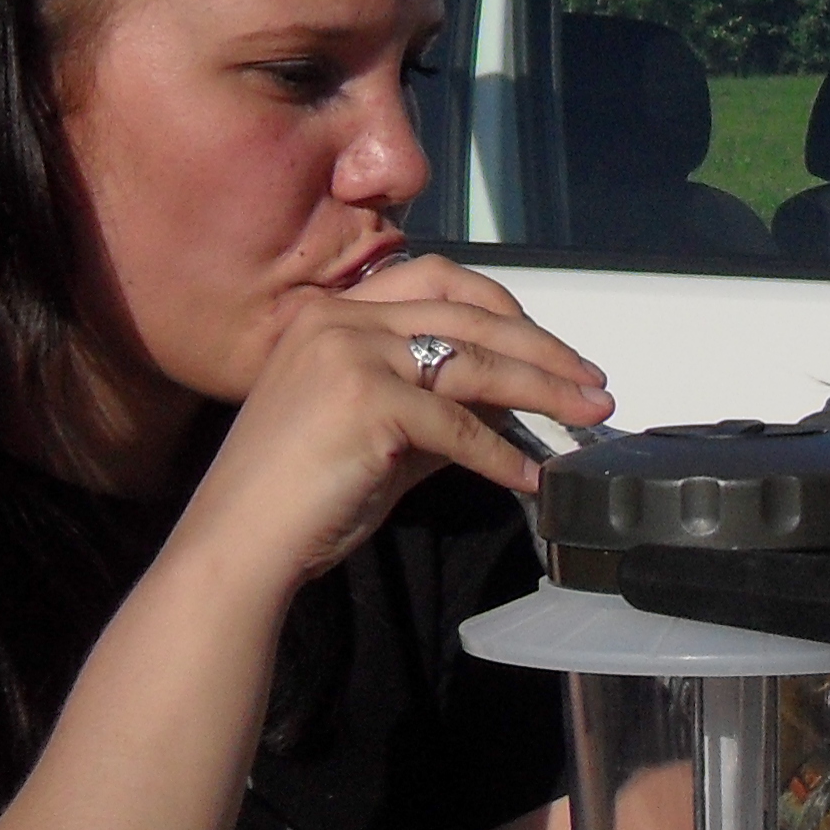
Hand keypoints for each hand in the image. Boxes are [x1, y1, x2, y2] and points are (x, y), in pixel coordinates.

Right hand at [174, 256, 611, 589]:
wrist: (236, 547)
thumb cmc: (297, 500)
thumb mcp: (376, 434)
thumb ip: (433, 407)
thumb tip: (507, 407)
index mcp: (330, 313)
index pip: (438, 282)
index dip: (503, 308)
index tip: (549, 345)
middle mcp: (338, 320)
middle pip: (469, 316)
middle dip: (542, 349)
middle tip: (593, 381)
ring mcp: (349, 354)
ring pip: (475, 363)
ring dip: (544, 390)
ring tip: (588, 416)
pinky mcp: (366, 401)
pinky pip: (459, 427)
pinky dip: (502, 454)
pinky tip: (530, 476)